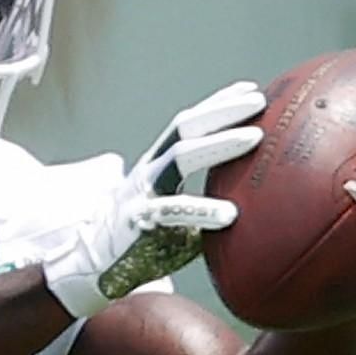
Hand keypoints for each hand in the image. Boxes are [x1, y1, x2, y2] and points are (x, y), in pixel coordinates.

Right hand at [43, 81, 265, 317]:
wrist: (95, 264)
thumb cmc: (145, 238)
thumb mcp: (179, 212)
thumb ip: (207, 201)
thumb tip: (257, 205)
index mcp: (159, 163)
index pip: (189, 123)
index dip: (218, 104)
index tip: (250, 90)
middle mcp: (150, 169)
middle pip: (186, 127)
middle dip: (223, 110)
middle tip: (259, 102)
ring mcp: (143, 191)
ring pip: (180, 156)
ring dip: (219, 144)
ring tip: (254, 139)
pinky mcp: (139, 220)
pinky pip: (172, 211)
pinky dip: (203, 210)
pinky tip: (230, 214)